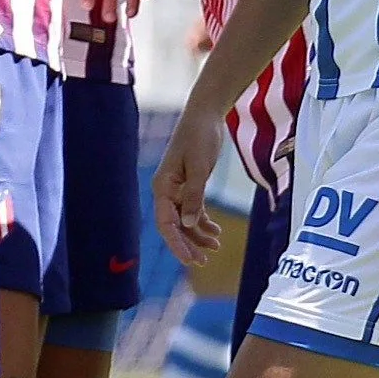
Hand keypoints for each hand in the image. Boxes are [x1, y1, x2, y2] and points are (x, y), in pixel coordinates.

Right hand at [151, 110, 229, 266]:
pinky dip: (202, 221)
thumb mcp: (199, 167)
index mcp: (163, 187)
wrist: (205, 115)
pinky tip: (215, 231)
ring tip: (215, 246)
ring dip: (197, 235)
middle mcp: (166, 190)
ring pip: (184, 220)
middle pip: (173, 226)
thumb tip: (187, 224)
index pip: (166, 223)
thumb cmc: (199, 137)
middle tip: (203, 262)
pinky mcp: (189, 184)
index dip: (176, 244)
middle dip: (187, 244)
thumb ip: (193, 195)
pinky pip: (192, 210)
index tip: (190, 260)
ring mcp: (177, 188)